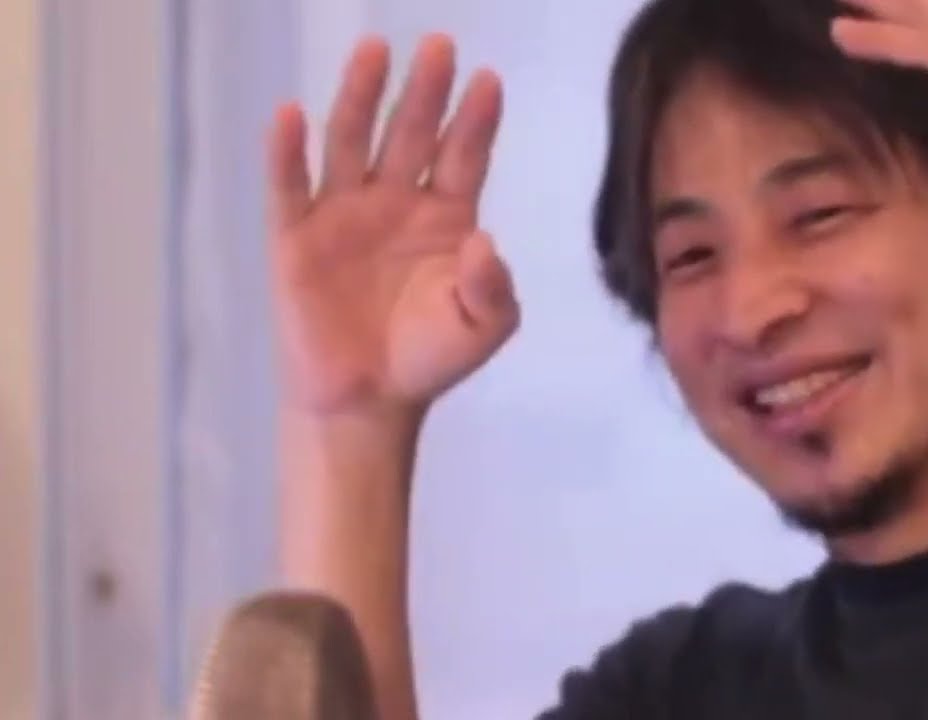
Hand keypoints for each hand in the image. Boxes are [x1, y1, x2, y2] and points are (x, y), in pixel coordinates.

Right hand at [268, 35, 517, 416]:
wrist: (368, 401)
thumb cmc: (429, 358)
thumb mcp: (483, 327)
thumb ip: (493, 289)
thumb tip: (484, 241)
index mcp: (444, 217)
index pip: (462, 156)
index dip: (474, 120)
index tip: (488, 80)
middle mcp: (394, 202)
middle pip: (410, 133)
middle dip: (424, 91)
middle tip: (440, 45)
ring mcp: (342, 215)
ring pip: (351, 142)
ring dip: (360, 96)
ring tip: (374, 50)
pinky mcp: (296, 239)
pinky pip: (289, 188)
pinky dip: (287, 153)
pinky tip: (289, 115)